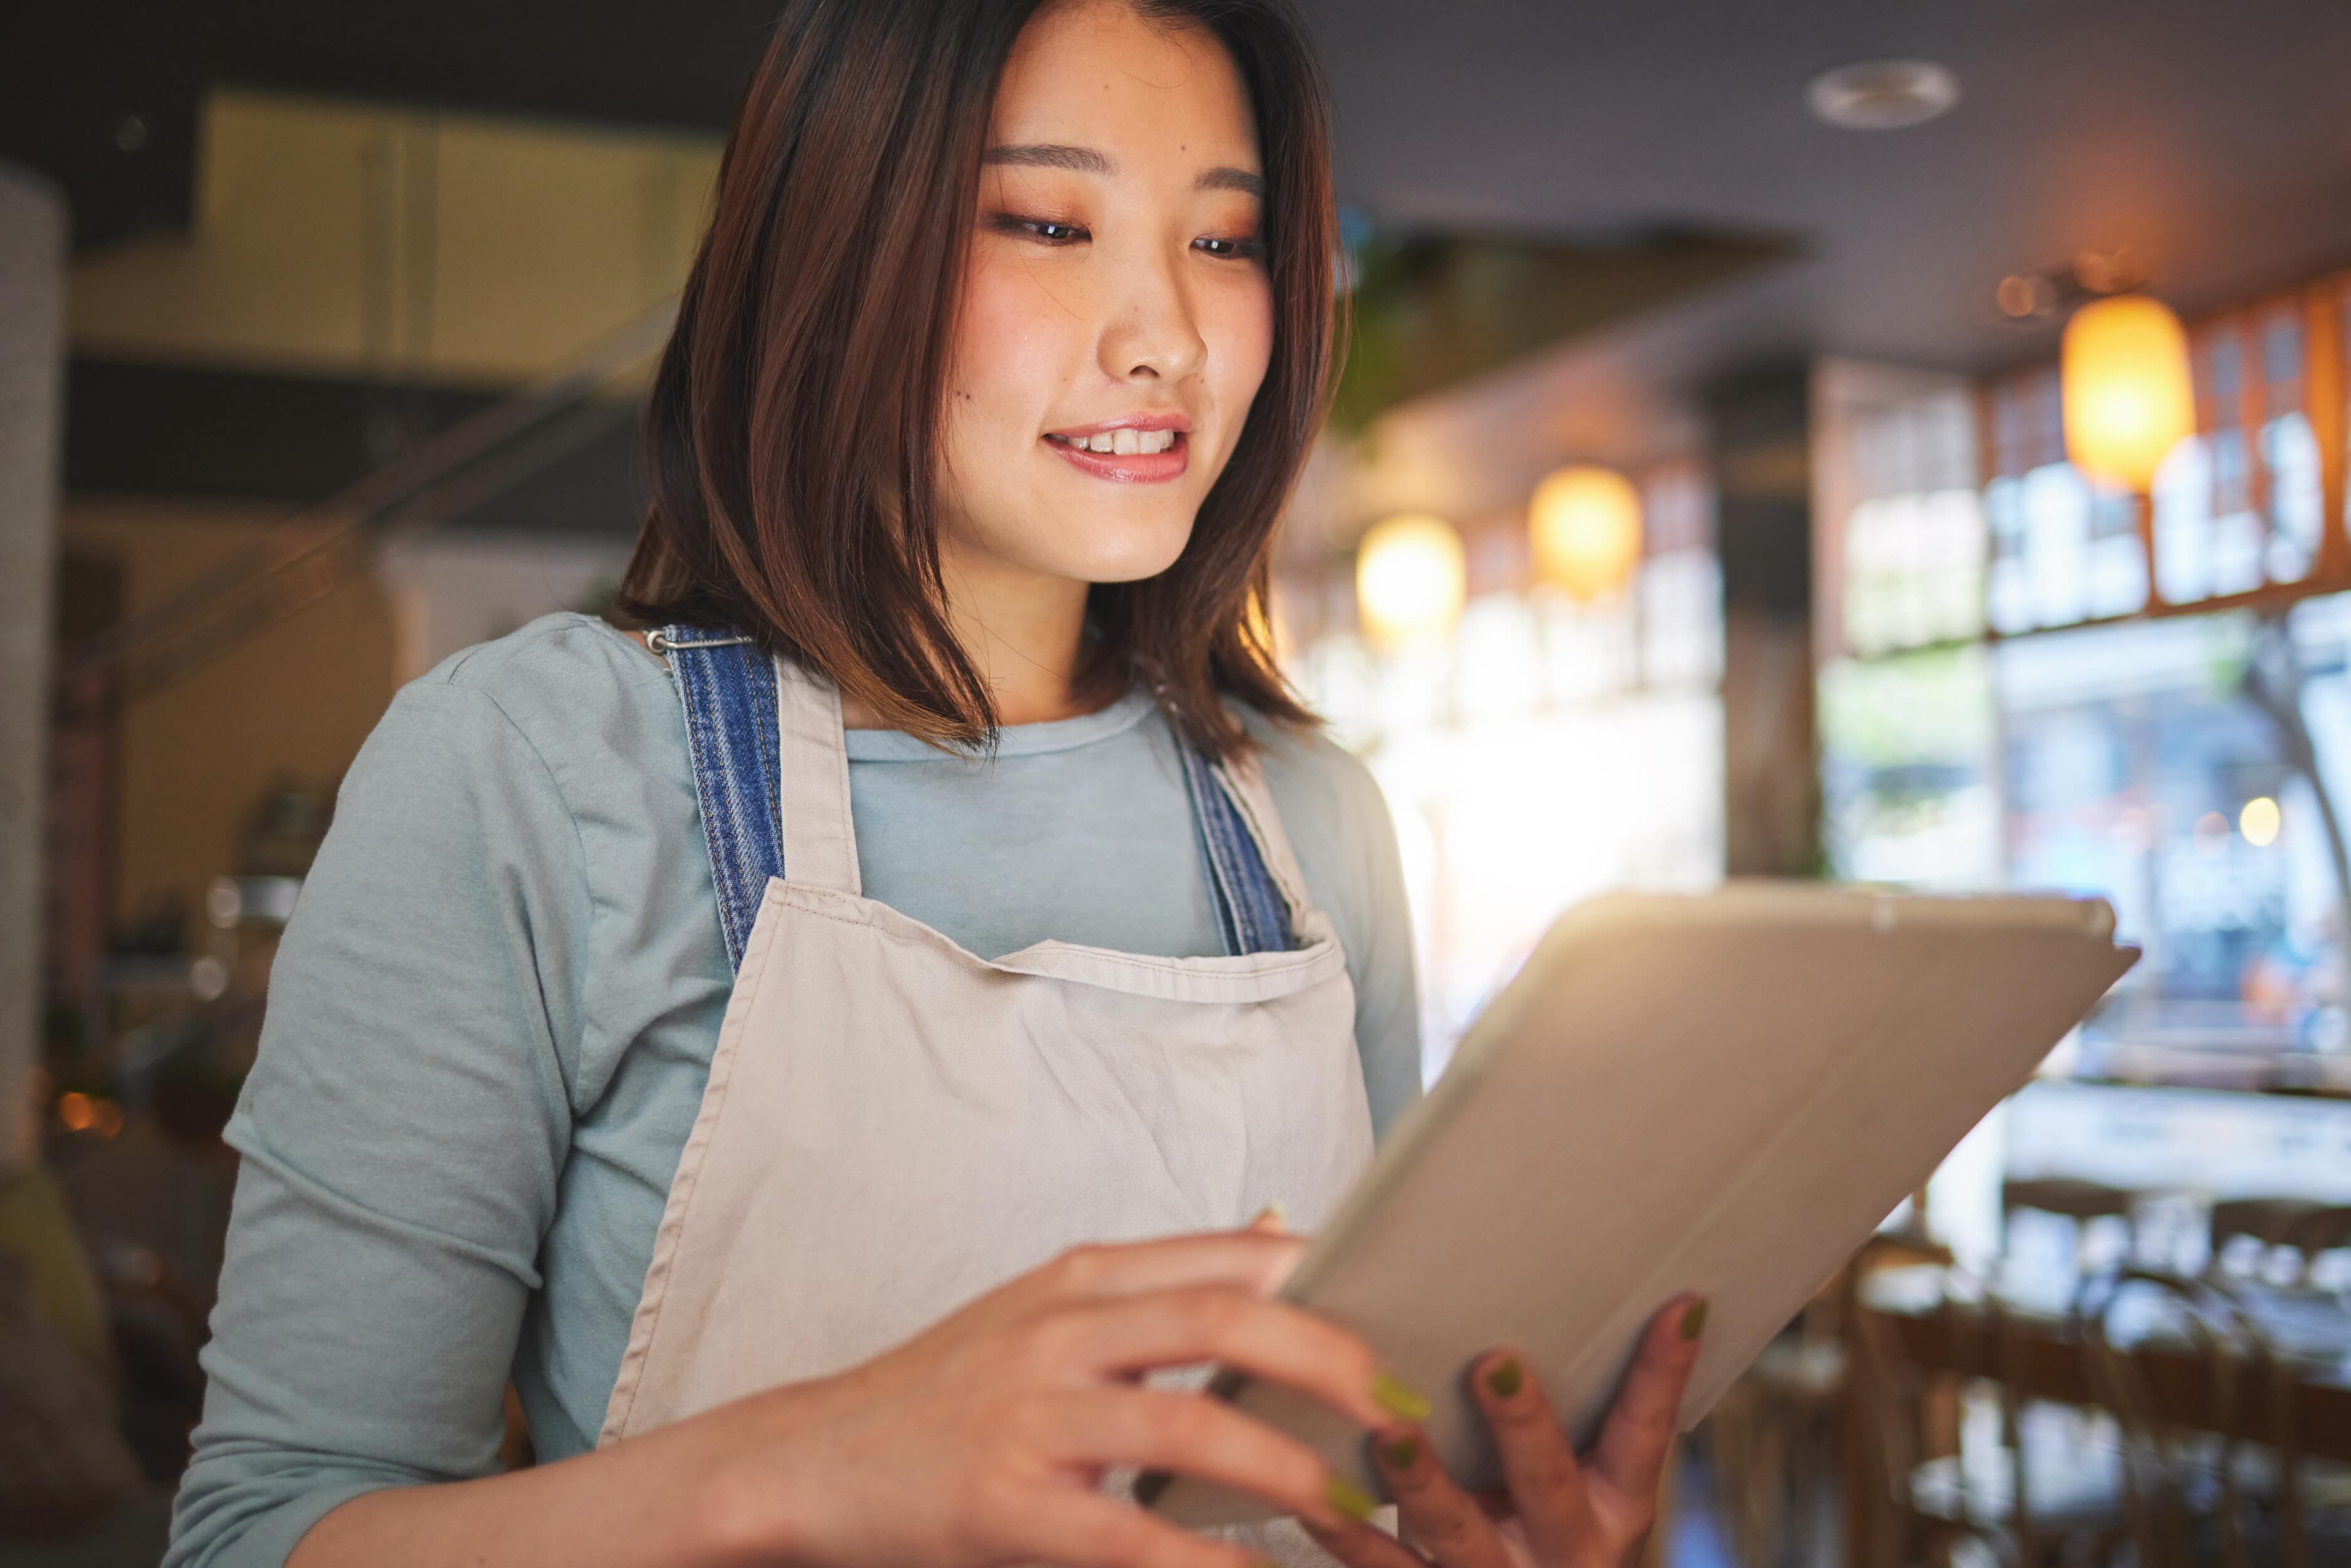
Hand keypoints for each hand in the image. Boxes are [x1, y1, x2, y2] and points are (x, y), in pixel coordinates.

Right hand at [685, 1230, 1419, 1567]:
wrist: (812, 1457)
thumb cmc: (949, 1391)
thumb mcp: (1045, 1313)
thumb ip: (1154, 1291)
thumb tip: (1282, 1245)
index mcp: (1084, 1276)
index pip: (1230, 1252)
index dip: (1329, 1280)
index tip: (1408, 1313)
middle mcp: (1062, 1328)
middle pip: (1223, 1316)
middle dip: (1328, 1360)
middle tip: (1400, 1409)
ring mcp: (1030, 1412)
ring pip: (1187, 1423)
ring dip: (1285, 1467)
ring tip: (1352, 1503)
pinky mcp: (1004, 1501)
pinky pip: (1124, 1535)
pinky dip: (1199, 1562)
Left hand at [1305, 1297, 1707, 1567]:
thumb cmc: (1524, 1507)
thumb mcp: (1562, 1458)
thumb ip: (1546, 1376)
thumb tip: (1535, 1265)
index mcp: (1610, 1500)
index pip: (1644, 1431)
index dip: (1664, 1372)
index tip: (1680, 1302)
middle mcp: (1562, 1544)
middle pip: (1548, 1483)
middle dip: (1523, 1425)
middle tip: (1495, 1363)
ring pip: (1459, 1532)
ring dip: (1425, 1482)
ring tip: (1395, 1434)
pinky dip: (1345, 1531)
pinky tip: (1316, 1494)